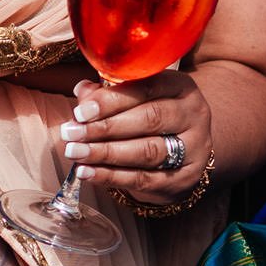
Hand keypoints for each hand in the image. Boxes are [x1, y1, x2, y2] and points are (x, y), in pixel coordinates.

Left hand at [61, 73, 215, 211]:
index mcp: (181, 87)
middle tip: (72, 133)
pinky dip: (111, 176)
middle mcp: (193, 114)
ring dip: (106, 153)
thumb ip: (109, 94)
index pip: (147, 88)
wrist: (186, 153)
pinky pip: (144, 178)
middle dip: (105, 127)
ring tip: (75, 152)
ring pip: (147, 151)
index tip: (81, 111)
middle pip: (149, 119)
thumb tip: (82, 91)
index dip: (112, 99)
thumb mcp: (137, 98)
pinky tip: (87, 172)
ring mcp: (193, 148)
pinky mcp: (184, 178)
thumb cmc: (153, 117)